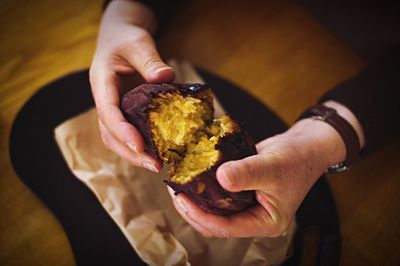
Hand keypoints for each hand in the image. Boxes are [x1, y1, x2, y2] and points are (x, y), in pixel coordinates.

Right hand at [89, 0, 173, 171]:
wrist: (120, 39)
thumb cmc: (127, 38)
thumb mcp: (139, 43)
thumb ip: (150, 60)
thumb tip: (167, 76)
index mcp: (101, 82)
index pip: (107, 111)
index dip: (122, 131)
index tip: (140, 146)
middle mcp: (104, 99)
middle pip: (110, 133)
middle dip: (130, 152)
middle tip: (155, 165)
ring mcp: (113, 108)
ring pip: (117, 138)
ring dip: (135, 154)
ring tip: (158, 165)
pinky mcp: (124, 112)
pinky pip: (129, 132)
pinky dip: (141, 145)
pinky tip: (158, 152)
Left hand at [167, 118, 347, 237]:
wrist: (305, 145)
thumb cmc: (296, 158)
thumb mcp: (272, 166)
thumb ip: (246, 173)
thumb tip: (220, 177)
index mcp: (265, 222)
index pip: (227, 228)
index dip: (201, 216)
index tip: (182, 199)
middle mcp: (254, 217)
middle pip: (216, 223)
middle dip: (193, 210)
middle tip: (175, 192)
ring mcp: (247, 205)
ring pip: (215, 211)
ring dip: (197, 201)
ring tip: (179, 185)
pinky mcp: (242, 191)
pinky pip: (219, 196)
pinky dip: (205, 189)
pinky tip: (193, 177)